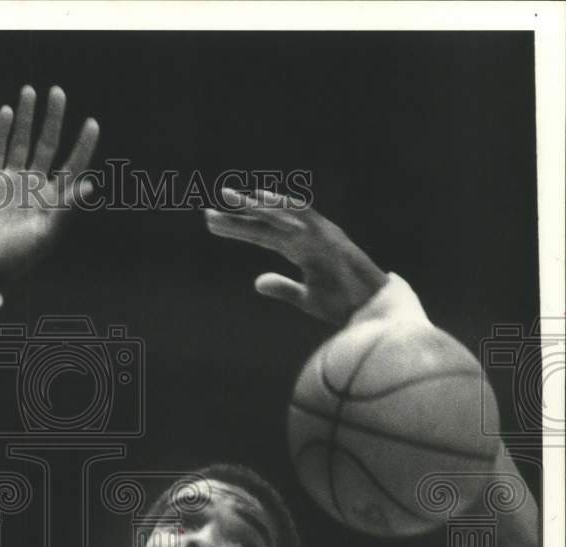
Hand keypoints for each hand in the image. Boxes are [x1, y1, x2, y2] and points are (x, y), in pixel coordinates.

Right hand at [0, 86, 98, 288]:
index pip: (72, 167)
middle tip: (57, 91)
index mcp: (52, 201)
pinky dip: (1, 132)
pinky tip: (7, 112)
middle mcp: (35, 187)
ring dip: (27, 118)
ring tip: (30, 90)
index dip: (83, 146)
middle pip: (47, 146)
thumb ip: (65, 207)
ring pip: (22, 142)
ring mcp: (12, 182)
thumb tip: (90, 185)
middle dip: (53, 119)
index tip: (91, 122)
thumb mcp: (46, 233)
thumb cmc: (17, 256)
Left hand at [205, 188, 388, 326]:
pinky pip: (305, 216)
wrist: (373, 311)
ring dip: (256, 206)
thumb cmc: (344, 304)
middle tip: (208, 211)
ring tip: (230, 199)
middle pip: (265, 224)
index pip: (261, 236)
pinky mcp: (330, 236)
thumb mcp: (305, 298)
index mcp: (299, 250)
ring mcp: (318, 234)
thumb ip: (282, 287)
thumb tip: (256, 282)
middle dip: (238, 217)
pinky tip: (262, 201)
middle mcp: (306, 237)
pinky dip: (285, 207)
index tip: (211, 223)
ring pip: (282, 214)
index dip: (236, 229)